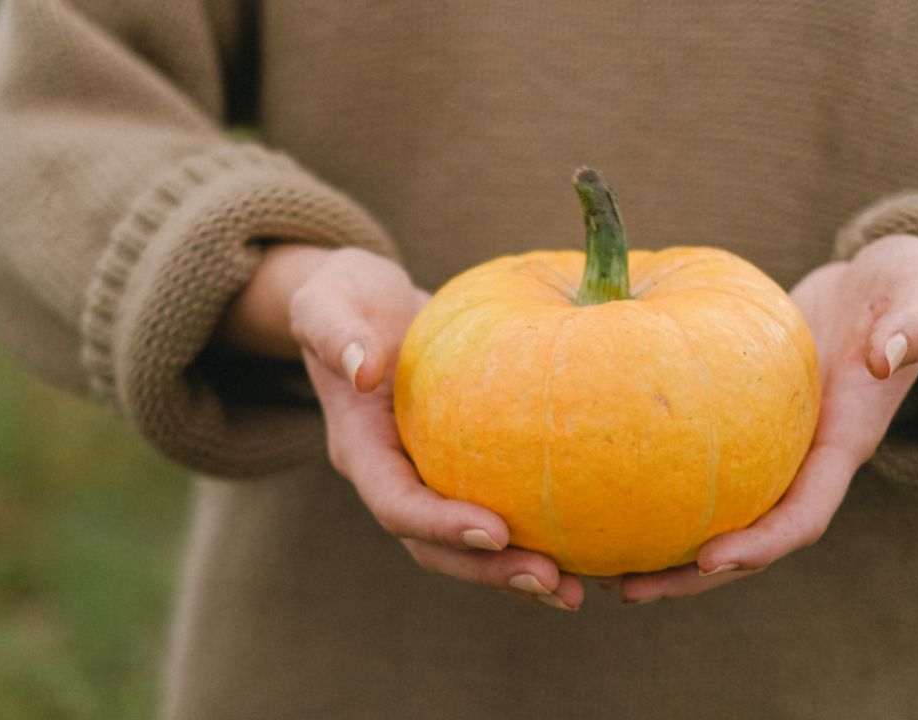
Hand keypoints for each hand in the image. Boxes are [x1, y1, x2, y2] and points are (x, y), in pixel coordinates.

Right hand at [218, 244, 583, 609]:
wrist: (364, 311)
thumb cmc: (347, 300)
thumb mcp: (328, 303)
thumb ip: (334, 333)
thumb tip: (362, 370)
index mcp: (362, 449)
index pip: (397, 503)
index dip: (442, 525)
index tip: (495, 531)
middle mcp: (395, 477)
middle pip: (435, 546)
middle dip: (490, 570)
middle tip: (551, 581)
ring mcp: (428, 480)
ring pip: (469, 547)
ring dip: (517, 572)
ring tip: (576, 590)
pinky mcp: (462, 472)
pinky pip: (497, 514)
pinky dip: (536, 538)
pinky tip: (588, 548)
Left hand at [615, 234, 917, 602]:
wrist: (885, 290)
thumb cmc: (905, 287)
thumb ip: (913, 324)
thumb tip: (888, 357)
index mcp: (845, 443)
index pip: (804, 516)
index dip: (760, 545)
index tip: (709, 560)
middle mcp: (807, 463)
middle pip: (750, 540)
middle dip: (693, 575)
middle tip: (625, 589)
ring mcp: (777, 452)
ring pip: (720, 516)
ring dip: (665, 551)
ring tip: (598, 567)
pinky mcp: (750, 430)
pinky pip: (704, 474)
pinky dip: (660, 492)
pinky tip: (606, 495)